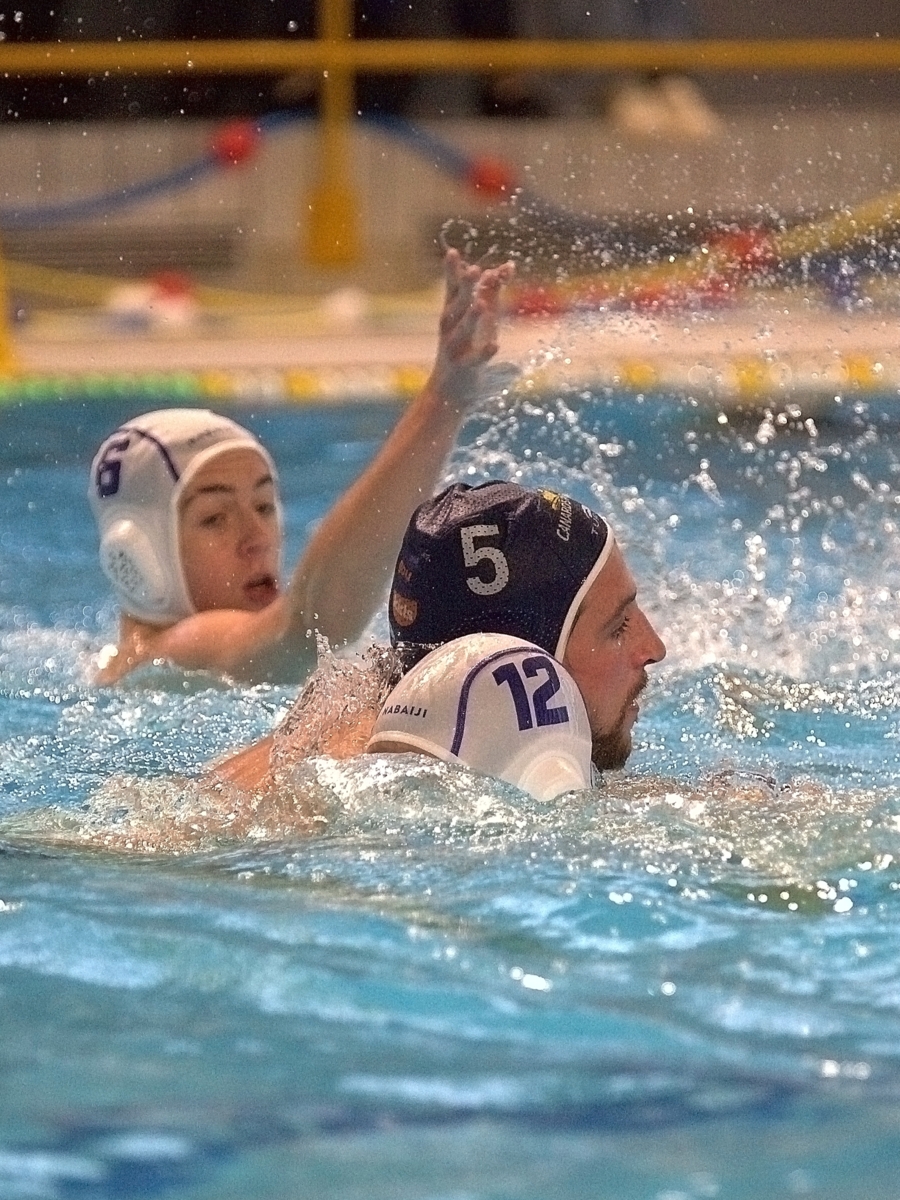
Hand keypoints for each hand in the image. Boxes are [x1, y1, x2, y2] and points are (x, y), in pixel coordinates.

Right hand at [429, 248, 514, 410]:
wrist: (450, 395)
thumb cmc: (467, 352)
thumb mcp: (481, 320)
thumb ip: (492, 294)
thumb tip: (506, 266)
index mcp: (453, 316)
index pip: (453, 289)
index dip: (453, 272)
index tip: (452, 252)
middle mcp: (450, 331)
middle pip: (456, 305)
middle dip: (464, 289)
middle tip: (473, 270)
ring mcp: (454, 351)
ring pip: (461, 332)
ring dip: (471, 318)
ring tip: (482, 306)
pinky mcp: (463, 371)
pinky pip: (473, 361)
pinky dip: (483, 354)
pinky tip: (494, 346)